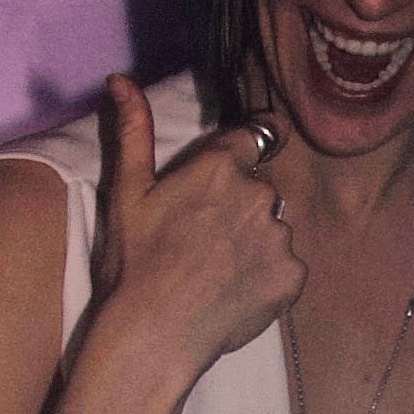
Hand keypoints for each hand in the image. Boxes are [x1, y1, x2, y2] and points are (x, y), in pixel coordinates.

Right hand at [84, 70, 299, 377]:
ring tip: (215, 272)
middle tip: (201, 242)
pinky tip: (234, 293)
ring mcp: (280, 237)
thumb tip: (121, 80)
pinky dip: (268, 278)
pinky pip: (286, 268)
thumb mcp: (127, 192)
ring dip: (254, 243)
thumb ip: (133, 131)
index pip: (248, 141)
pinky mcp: (292, 277)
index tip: (211, 191)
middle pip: (259, 189)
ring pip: (273, 229)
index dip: (230, 163)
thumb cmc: (133, 263)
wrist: (153, 334)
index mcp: (222, 167)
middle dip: (238, 207)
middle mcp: (260, 194)